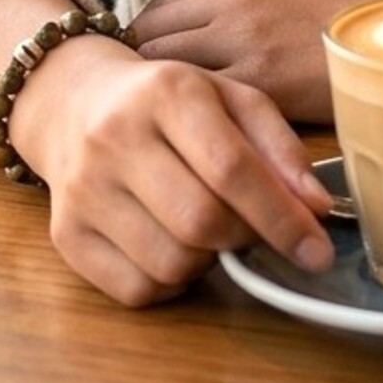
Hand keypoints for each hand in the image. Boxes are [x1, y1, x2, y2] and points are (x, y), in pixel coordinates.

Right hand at [6, 29, 335, 308]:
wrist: (74, 101)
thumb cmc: (168, 102)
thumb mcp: (230, 98)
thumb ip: (279, 146)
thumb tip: (317, 208)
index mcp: (167, 92)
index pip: (231, 167)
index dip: (281, 217)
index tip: (317, 250)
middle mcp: (117, 137)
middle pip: (201, 221)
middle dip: (245, 236)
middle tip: (253, 226)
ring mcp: (83, 189)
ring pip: (171, 262)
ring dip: (207, 260)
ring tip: (206, 226)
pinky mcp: (66, 234)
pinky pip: (136, 290)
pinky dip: (170, 282)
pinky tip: (172, 245)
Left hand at [129, 0, 375, 118]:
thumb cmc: (338, 25)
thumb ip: (230, 4)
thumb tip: (180, 37)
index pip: (160, 6)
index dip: (146, 43)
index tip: (146, 72)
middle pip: (152, 36)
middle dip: (144, 73)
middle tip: (148, 107)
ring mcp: (244, 38)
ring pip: (167, 70)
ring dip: (162, 100)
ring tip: (167, 124)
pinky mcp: (260, 80)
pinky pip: (202, 101)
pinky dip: (193, 120)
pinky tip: (199, 135)